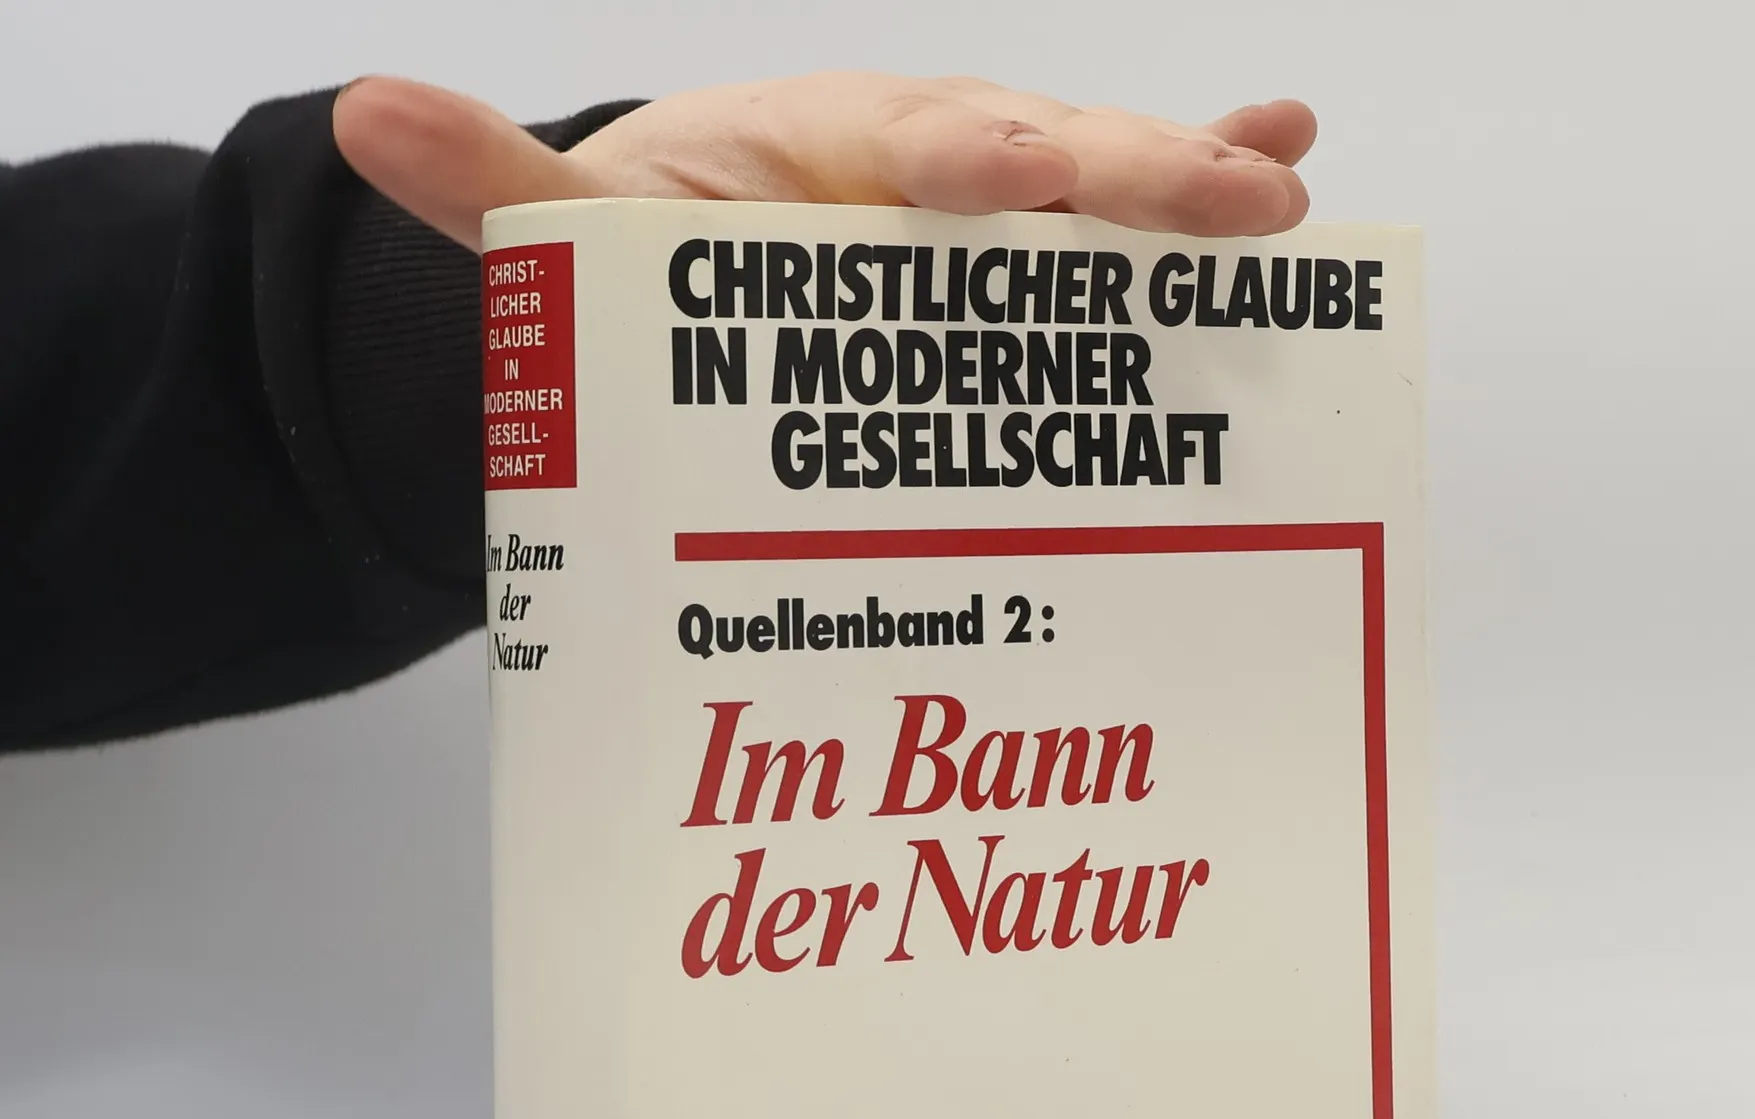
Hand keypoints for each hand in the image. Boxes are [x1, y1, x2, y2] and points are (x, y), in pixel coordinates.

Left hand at [333, 72, 1314, 252]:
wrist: (701, 269)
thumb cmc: (660, 257)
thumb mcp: (580, 241)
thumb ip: (499, 192)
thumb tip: (361, 111)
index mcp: (824, 151)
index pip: (909, 146)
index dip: (971, 162)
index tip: (1030, 177)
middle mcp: (927, 164)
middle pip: (1042, 157)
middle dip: (1138, 180)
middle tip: (1235, 202)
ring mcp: (994, 212)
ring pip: (1105, 191)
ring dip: (1200, 187)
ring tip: (1287, 198)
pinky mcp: (1030, 258)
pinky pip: (1123, 223)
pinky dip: (1204, 189)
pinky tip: (1292, 171)